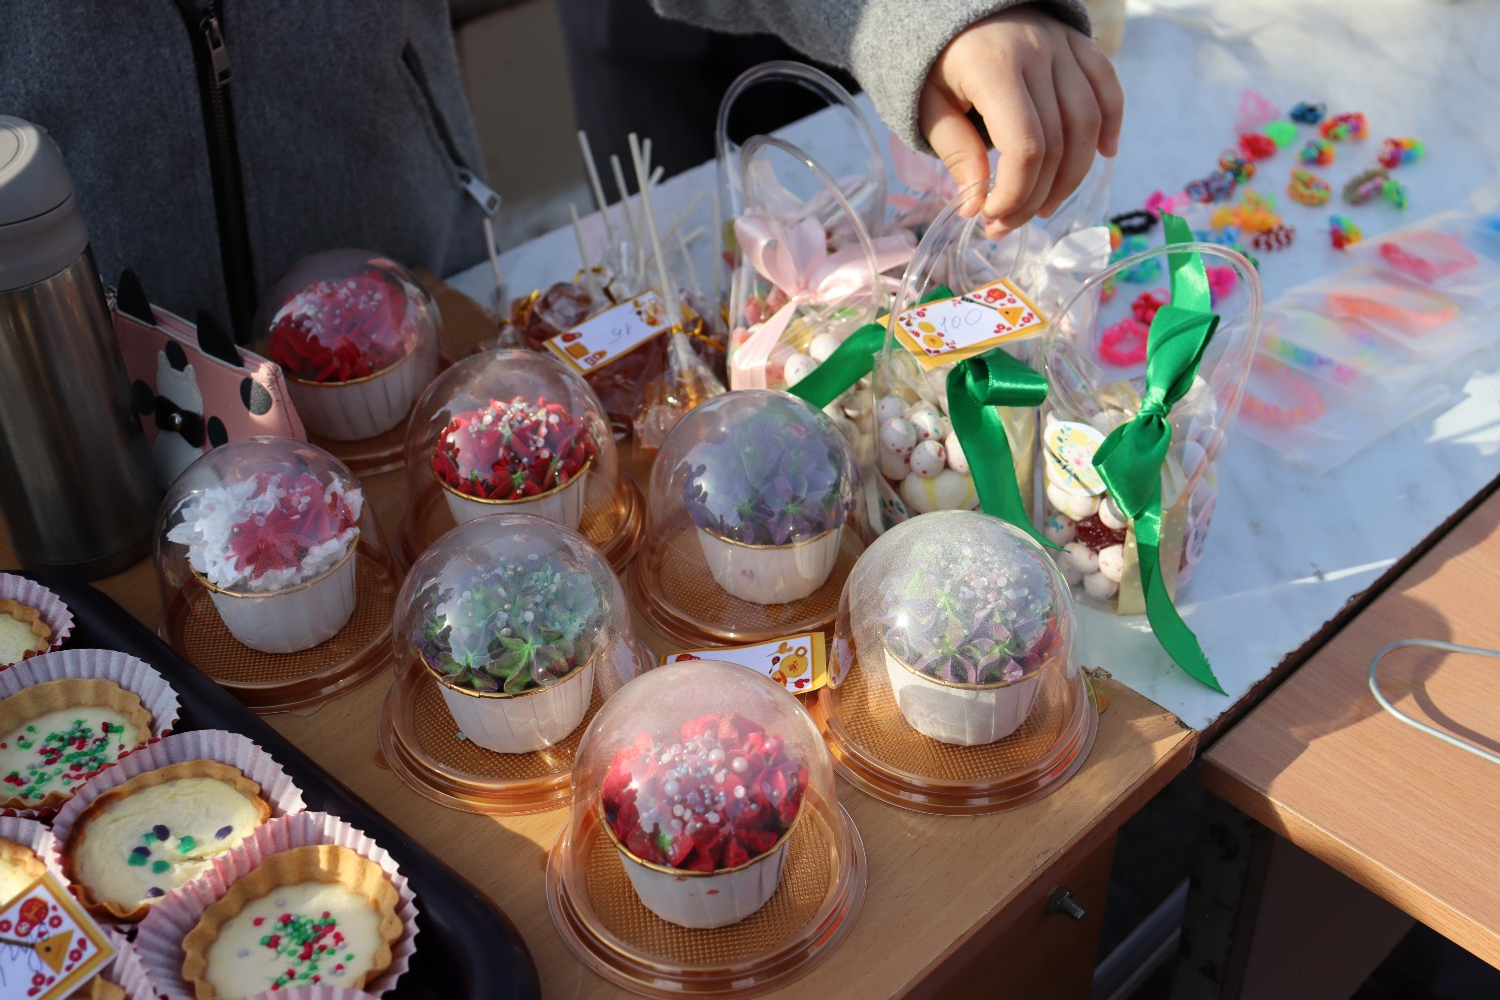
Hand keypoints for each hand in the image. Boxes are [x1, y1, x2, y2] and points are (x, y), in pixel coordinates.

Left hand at [919, 6, 1123, 237]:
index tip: (991, 216)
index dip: (1016, 193)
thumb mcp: (928, 105)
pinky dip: (1112, 123)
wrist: (954, 5)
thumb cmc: (937, 61)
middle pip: (1057, 143)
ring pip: (1088, 123)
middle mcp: (1038, 54)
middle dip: (1034, 196)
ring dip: (1071, 177)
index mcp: (994, 68)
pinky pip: (1108, 87)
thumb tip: (976, 204)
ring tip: (1043, 206)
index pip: (1025, 146)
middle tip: (1007, 223)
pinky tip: (1103, 156)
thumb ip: (955, 150)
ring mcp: (1064, 47)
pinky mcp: (1080, 44)